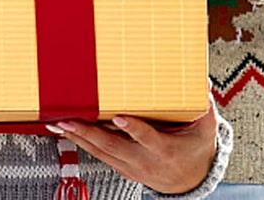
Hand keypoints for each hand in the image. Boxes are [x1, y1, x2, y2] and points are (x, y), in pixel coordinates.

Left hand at [53, 100, 217, 193]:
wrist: (190, 181)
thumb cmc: (194, 150)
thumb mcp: (204, 130)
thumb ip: (202, 107)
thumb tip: (201, 82)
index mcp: (165, 150)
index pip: (147, 139)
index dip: (133, 129)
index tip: (119, 117)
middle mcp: (144, 161)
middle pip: (114, 147)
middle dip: (88, 133)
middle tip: (68, 120)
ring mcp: (132, 167)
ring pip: (101, 152)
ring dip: (78, 138)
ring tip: (59, 124)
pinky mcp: (123, 168)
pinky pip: (100, 156)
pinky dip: (82, 143)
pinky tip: (68, 133)